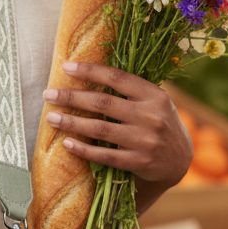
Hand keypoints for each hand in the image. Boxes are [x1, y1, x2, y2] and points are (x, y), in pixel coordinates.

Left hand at [42, 60, 192, 186]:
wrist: (179, 160)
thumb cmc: (159, 123)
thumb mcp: (155, 102)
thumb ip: (131, 91)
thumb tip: (89, 72)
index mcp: (154, 95)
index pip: (117, 77)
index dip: (90, 70)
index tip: (66, 66)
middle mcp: (151, 116)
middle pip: (103, 102)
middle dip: (72, 97)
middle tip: (48, 94)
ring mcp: (145, 140)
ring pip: (100, 129)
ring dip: (71, 122)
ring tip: (51, 118)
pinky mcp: (139, 162)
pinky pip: (105, 155)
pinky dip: (84, 149)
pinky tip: (67, 143)